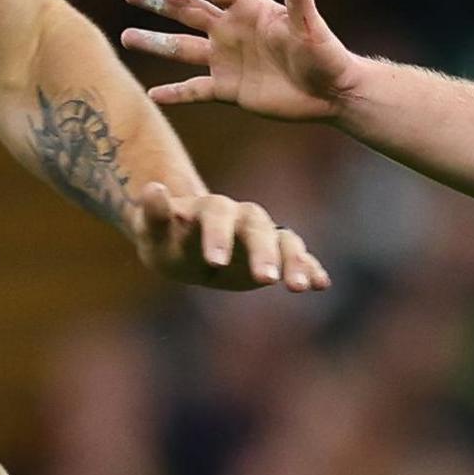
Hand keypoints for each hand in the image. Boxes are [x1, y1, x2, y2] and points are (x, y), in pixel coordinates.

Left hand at [121, 180, 330, 293]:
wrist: (185, 241)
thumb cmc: (165, 236)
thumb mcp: (151, 229)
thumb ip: (152, 213)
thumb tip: (152, 187)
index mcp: (210, 208)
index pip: (217, 216)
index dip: (217, 236)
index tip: (215, 262)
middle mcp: (241, 217)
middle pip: (257, 226)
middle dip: (262, 251)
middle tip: (266, 279)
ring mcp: (261, 235)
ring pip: (283, 240)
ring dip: (294, 261)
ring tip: (301, 287)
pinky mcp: (274, 254)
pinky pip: (297, 256)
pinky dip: (310, 267)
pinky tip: (322, 284)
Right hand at [125, 0, 365, 123]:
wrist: (331, 93)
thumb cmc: (325, 54)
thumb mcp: (309, 26)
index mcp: (250, 10)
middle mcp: (233, 32)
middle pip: (188, 12)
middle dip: (159, 2)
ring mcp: (228, 61)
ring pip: (182, 49)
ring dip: (155, 43)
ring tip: (126, 37)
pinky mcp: (229, 90)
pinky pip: (195, 90)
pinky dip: (174, 93)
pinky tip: (152, 94)